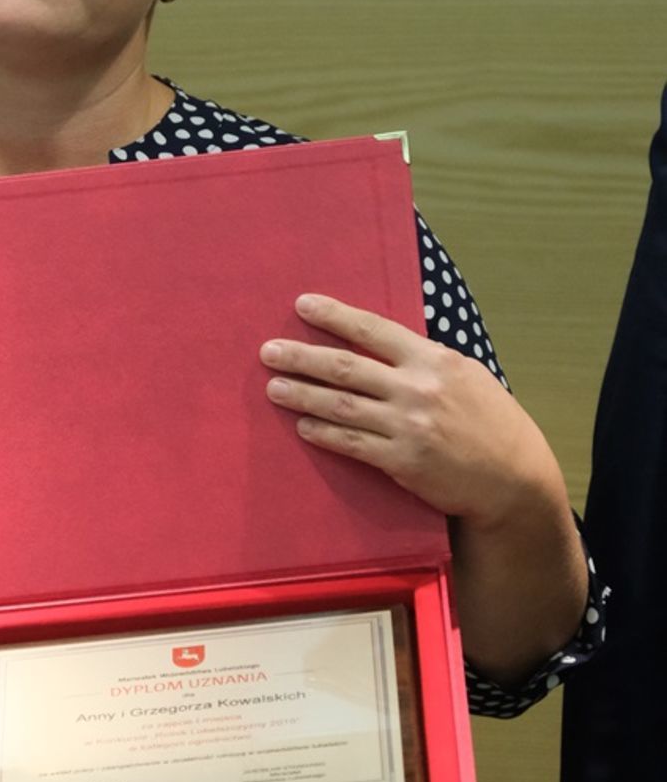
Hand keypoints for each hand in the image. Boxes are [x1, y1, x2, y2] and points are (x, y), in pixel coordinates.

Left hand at [260, 293, 556, 524]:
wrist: (513, 476)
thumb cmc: (489, 422)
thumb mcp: (465, 376)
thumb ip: (423, 361)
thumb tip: (379, 346)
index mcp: (434, 359)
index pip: (373, 330)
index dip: (335, 316)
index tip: (302, 304)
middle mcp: (418, 388)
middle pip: (346, 367)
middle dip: (302, 357)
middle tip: (268, 351)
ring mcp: (409, 425)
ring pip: (341, 406)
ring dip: (302, 395)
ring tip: (273, 388)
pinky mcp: (402, 461)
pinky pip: (352, 443)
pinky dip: (324, 433)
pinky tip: (303, 426)